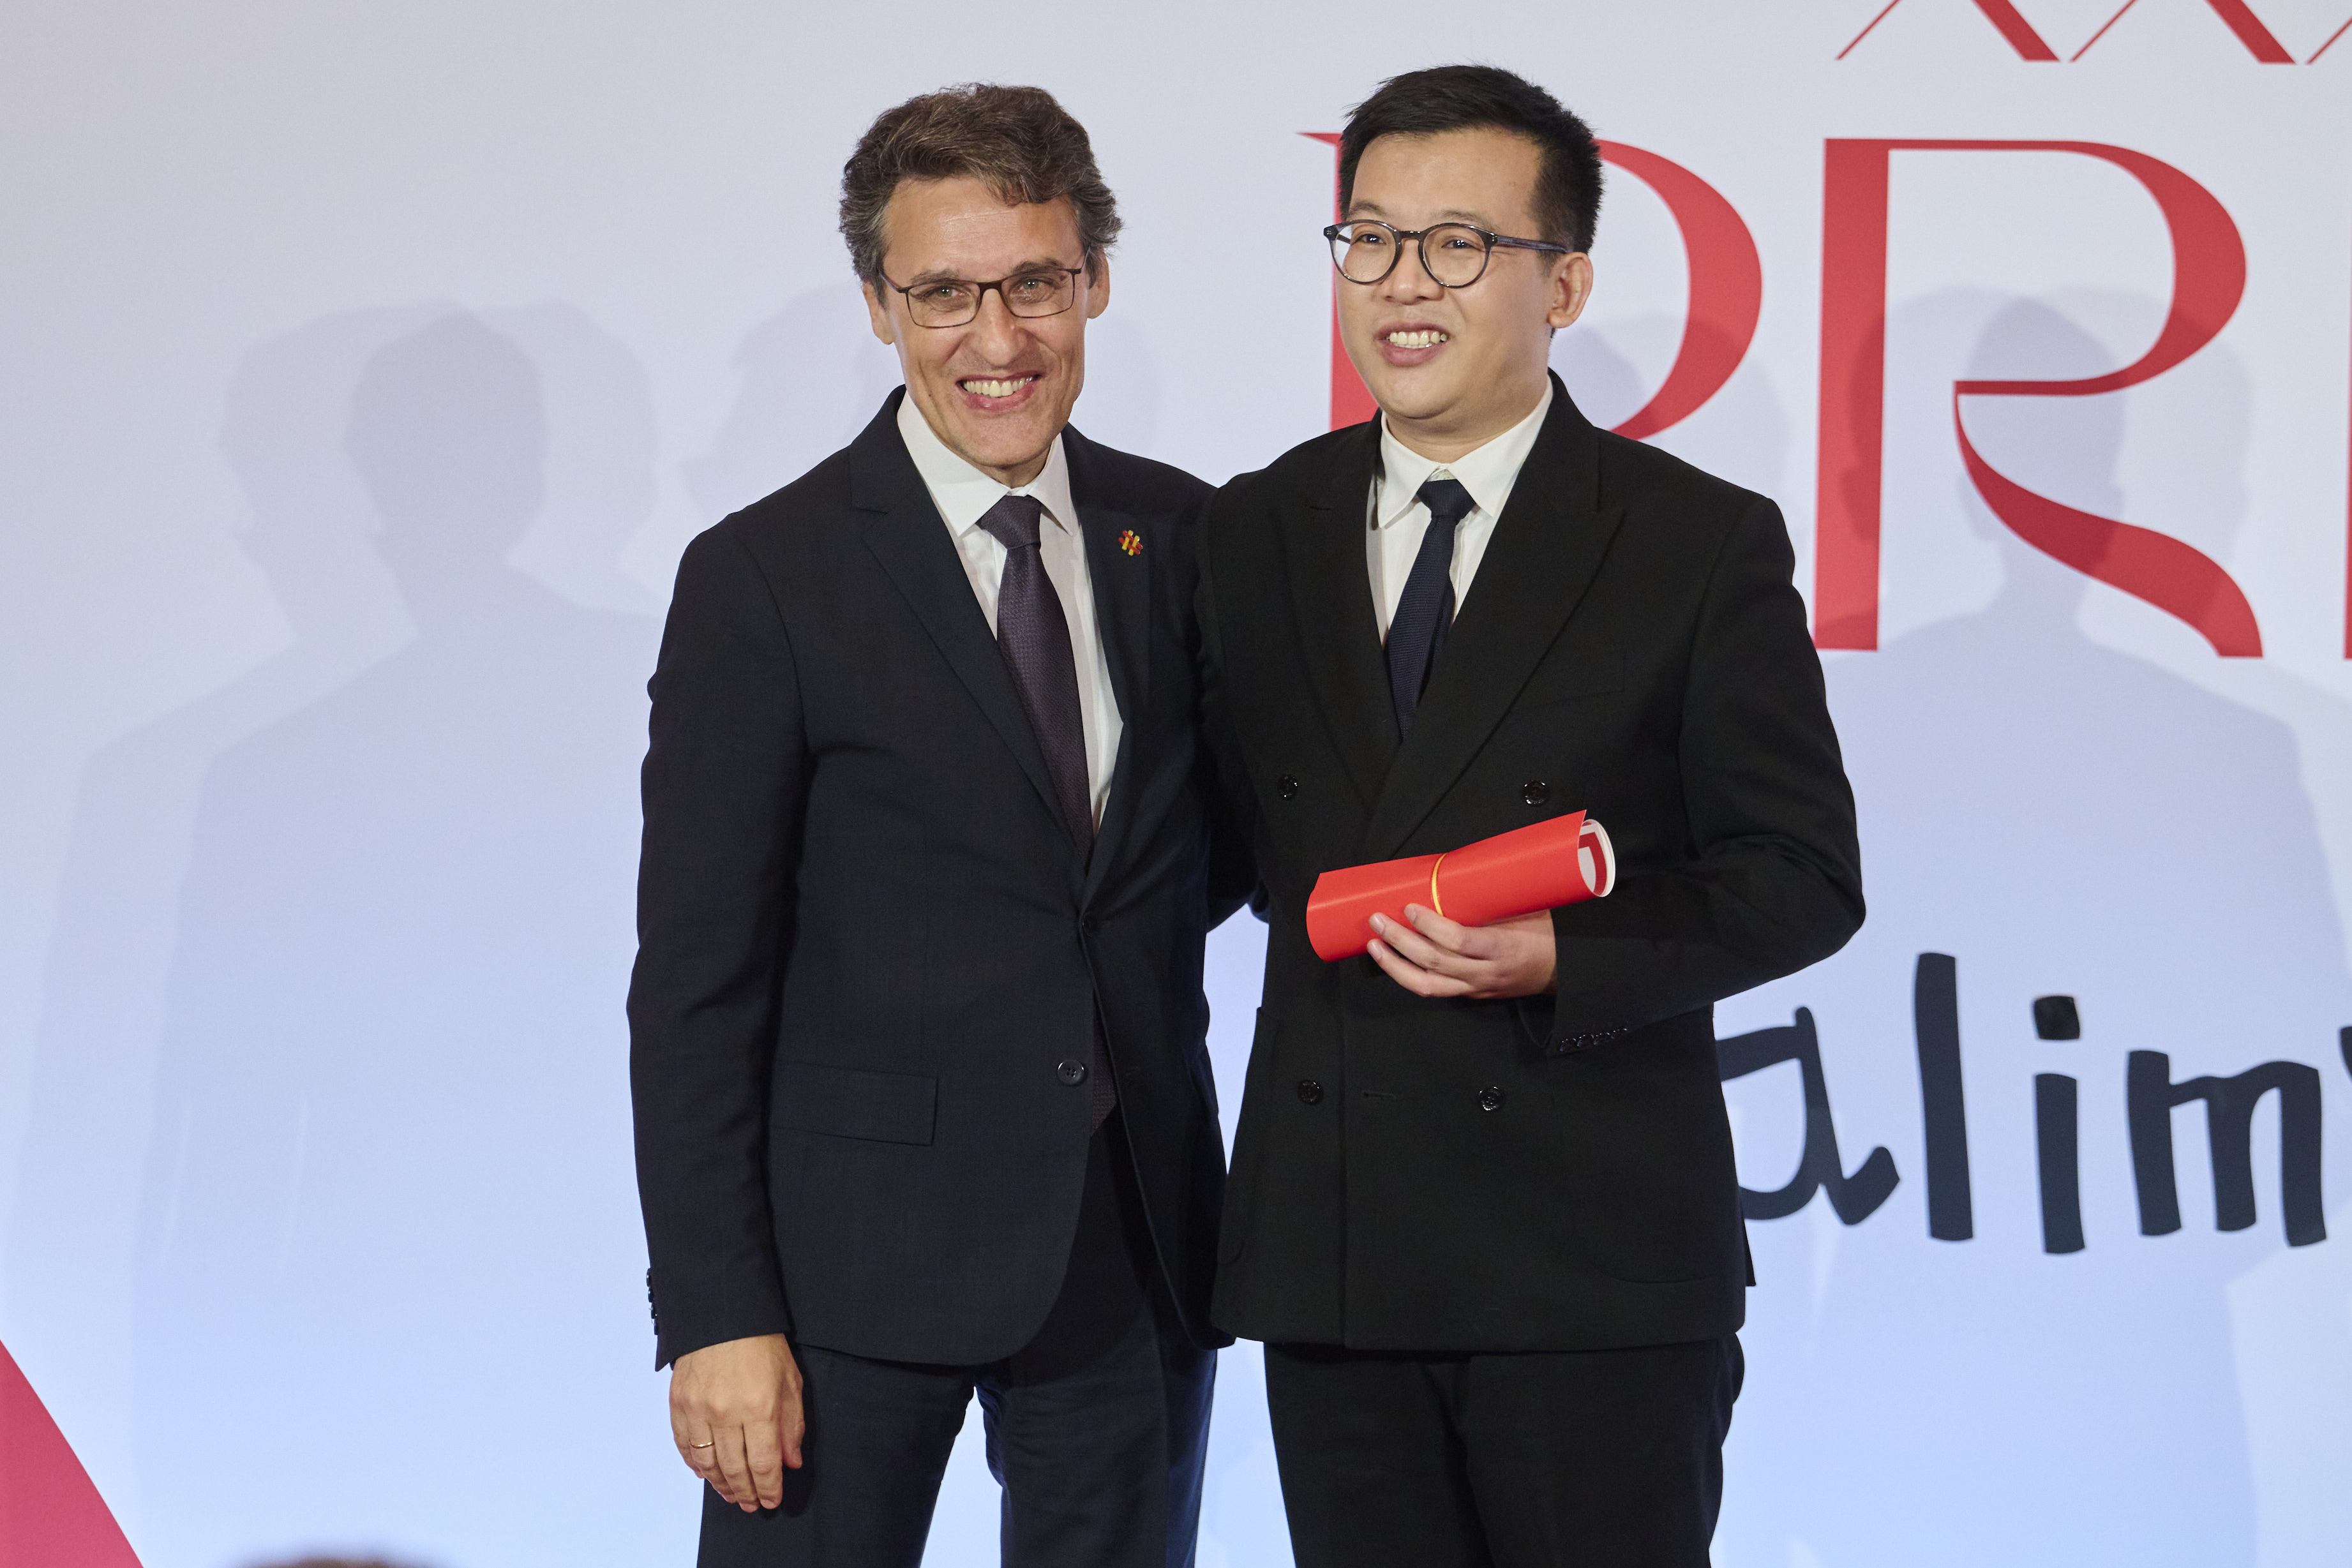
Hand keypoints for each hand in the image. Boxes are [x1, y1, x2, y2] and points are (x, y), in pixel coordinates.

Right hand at [669, 1333, 803, 1511]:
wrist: (722, 1314)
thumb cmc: (760, 1344)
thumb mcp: (790, 1381)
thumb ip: (791, 1424)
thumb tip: (790, 1461)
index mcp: (759, 1407)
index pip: (764, 1464)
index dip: (768, 1488)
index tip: (772, 1500)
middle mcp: (726, 1413)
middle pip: (735, 1469)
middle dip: (745, 1492)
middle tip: (751, 1504)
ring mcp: (698, 1409)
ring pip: (707, 1463)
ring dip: (720, 1484)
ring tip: (731, 1494)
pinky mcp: (679, 1404)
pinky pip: (684, 1445)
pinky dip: (695, 1464)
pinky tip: (705, 1473)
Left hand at [1367, 905, 1556, 999]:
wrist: (1564, 971)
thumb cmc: (1546, 933)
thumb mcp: (1525, 911)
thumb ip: (1492, 901)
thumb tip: (1456, 871)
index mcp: (1502, 948)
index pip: (1458, 942)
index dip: (1429, 926)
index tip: (1410, 908)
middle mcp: (1485, 973)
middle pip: (1434, 963)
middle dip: (1400, 941)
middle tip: (1377, 920)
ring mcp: (1476, 987)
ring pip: (1427, 985)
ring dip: (1394, 965)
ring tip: (1374, 945)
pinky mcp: (1470, 994)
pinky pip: (1434, 990)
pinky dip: (1409, 976)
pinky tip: (1392, 962)